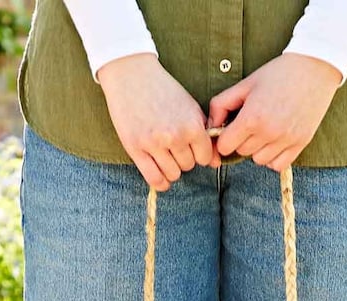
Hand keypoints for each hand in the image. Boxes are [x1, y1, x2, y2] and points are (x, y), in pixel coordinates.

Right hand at [97, 53, 221, 191]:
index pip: (204, 157)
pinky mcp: (136, 149)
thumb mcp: (190, 107)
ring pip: (173, 174)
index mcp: (191, 125)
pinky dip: (160, 182)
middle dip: (183, 158)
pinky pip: (154, 179)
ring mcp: (154, 144)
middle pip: (188, 166)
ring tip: (164, 154)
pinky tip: (160, 174)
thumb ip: (204, 134)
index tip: (191, 146)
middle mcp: (174, 136)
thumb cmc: (163, 90)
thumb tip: (215, 163)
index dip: (199, 153)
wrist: (131, 74)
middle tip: (173, 145)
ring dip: (171, 168)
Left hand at [207, 53, 342, 171]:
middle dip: (242, 140)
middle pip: (242, 153)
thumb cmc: (277, 73)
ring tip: (266, 129)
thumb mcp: (245, 84)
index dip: (224, 138)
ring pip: (259, 160)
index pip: (225, 146)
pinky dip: (273, 157)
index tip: (231, 129)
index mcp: (252, 117)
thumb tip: (211, 127)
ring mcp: (285, 140)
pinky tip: (276, 140)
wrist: (314, 67)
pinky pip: (277, 165)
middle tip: (252, 122)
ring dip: (258, 149)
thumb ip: (221, 105)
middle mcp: (268, 133)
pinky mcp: (300, 144)